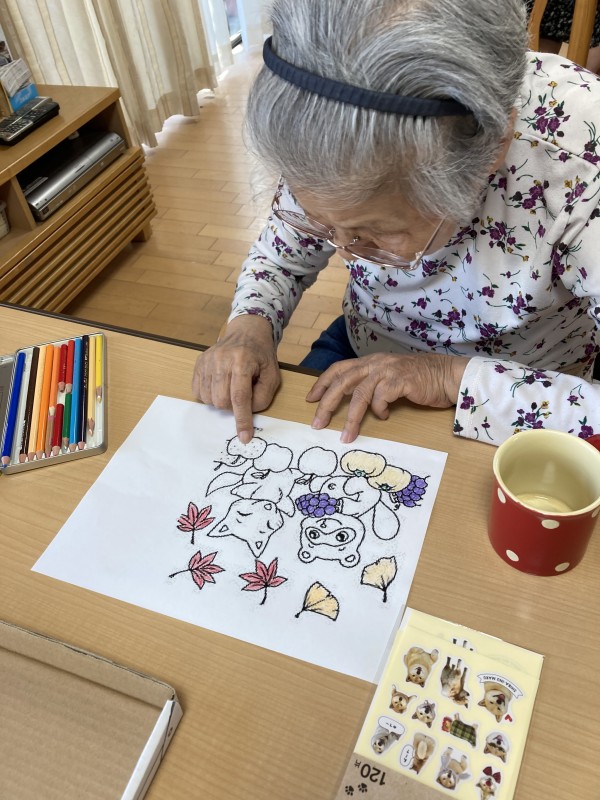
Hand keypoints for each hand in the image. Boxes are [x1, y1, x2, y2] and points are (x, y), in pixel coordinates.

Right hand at [192, 315, 279, 442]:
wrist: (246, 333)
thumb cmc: (261, 356)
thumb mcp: (273, 375)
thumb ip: (263, 396)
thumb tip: (248, 412)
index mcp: (243, 360)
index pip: (240, 397)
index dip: (242, 420)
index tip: (244, 437)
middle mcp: (221, 359)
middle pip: (221, 401)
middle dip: (232, 407)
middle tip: (242, 396)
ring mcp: (207, 360)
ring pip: (209, 399)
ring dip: (221, 401)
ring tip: (231, 387)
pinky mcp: (199, 363)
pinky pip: (198, 392)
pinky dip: (210, 396)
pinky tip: (220, 385)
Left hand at [306, 352, 468, 442]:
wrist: (446, 375)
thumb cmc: (418, 380)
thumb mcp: (389, 377)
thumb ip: (371, 384)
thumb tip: (352, 403)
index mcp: (370, 362)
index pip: (339, 369)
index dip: (322, 383)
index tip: (310, 399)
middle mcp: (376, 363)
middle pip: (342, 381)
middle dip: (326, 403)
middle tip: (317, 423)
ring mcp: (388, 371)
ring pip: (359, 393)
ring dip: (351, 417)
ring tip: (346, 436)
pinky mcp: (401, 380)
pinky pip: (381, 397)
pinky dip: (379, 410)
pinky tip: (384, 416)